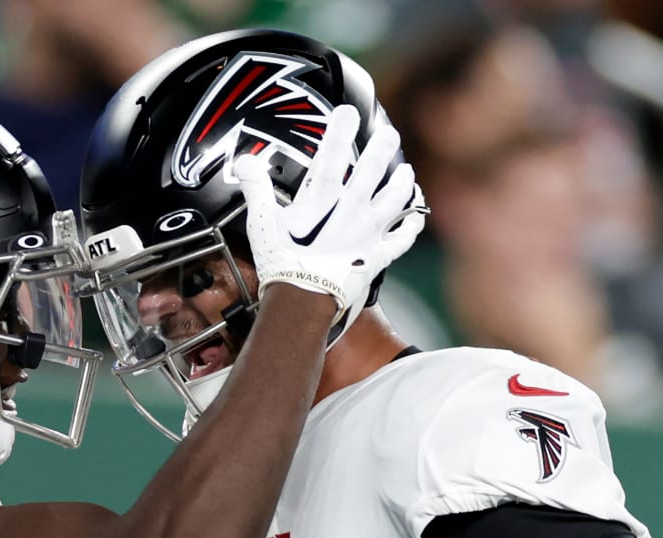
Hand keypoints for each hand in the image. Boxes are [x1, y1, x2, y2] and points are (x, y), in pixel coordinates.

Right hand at [233, 105, 425, 320]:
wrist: (302, 301)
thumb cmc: (281, 263)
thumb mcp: (261, 222)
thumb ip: (256, 188)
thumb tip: (246, 161)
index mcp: (322, 200)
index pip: (332, 155)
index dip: (340, 130)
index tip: (348, 111)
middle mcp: (351, 211)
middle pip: (372, 171)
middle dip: (382, 147)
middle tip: (389, 133)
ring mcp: (368, 233)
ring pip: (395, 200)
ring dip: (402, 183)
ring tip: (406, 171)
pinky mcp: (377, 256)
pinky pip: (402, 238)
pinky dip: (410, 226)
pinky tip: (416, 216)